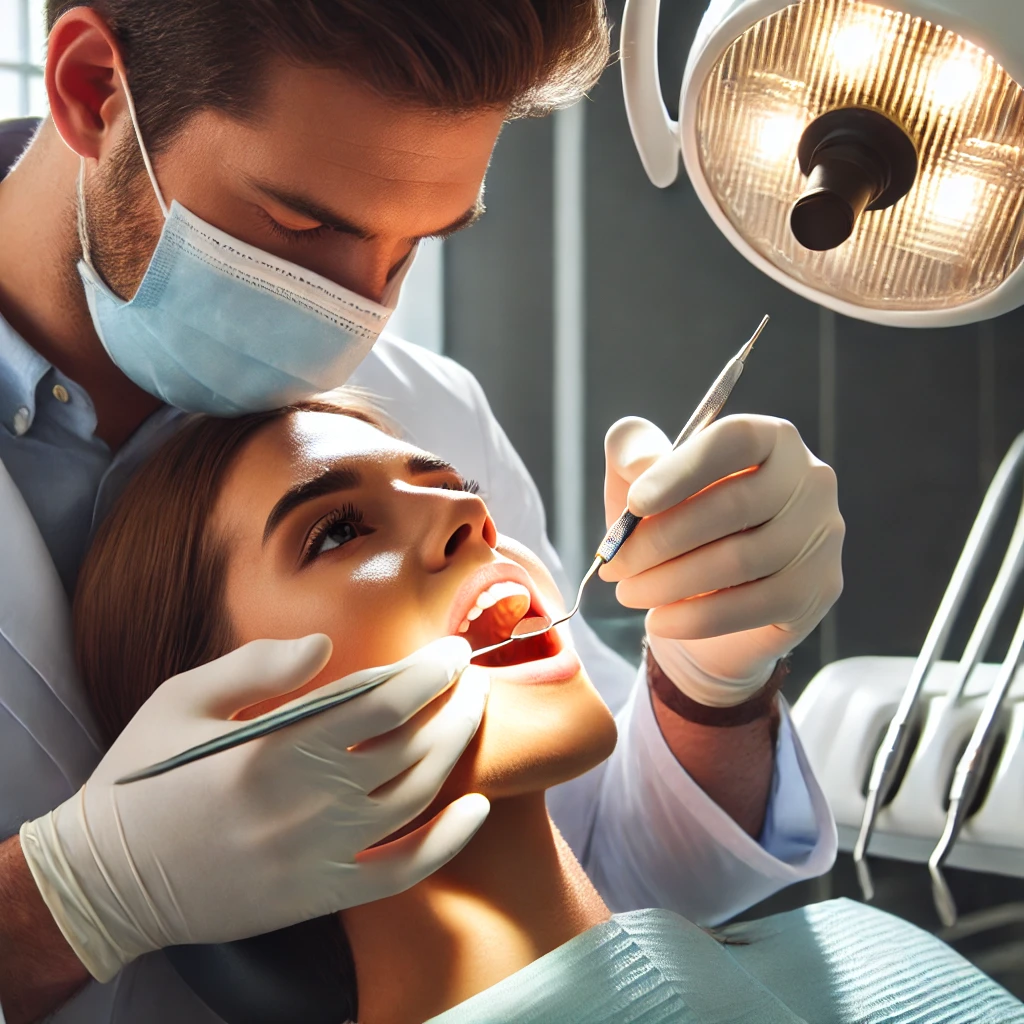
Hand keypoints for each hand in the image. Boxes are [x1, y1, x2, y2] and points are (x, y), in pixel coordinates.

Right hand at [19, 635, 488, 981]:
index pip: (382, 703)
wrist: (105, 882)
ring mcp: (316, 855)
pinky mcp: (318, 895)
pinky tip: (478, 809)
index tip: (451, 647)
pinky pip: (401, 873)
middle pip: (411, 746)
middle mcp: (305, 803)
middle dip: (454, 702)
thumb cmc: (142, 778)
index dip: (429, 671)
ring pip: (415, 798)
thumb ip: (257, 666)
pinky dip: (447, 843)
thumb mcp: (182, 699)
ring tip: (470, 714)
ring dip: (456, 751)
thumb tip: (325, 645)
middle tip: (470, 672)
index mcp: (273, 748)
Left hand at [601, 415, 843, 705]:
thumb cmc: (674, 528)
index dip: (682, 471)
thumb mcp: (639, 482)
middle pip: (733, 504)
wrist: (704, 605)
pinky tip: (659, 621)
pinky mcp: (815, 593)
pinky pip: (749, 606)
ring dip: (669, 582)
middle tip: (614, 564)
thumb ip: (632, 451)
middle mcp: (810, 481)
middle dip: (660, 539)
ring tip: (629, 592)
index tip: (635, 503)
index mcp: (771, 438)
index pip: (735, 440)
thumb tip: (641, 466)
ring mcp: (820, 538)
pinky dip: (694, 618)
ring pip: (738, 560)